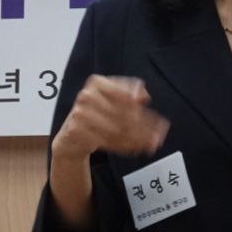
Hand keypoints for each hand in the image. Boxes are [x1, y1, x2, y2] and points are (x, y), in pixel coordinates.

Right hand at [53, 75, 169, 159]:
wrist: (70, 136)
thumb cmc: (94, 114)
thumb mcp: (110, 99)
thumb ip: (127, 94)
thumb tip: (145, 95)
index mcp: (96, 82)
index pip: (123, 93)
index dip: (139, 103)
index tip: (152, 110)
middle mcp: (87, 95)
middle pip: (123, 113)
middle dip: (145, 126)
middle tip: (160, 134)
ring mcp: (80, 114)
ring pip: (118, 129)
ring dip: (138, 139)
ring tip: (152, 144)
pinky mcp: (78, 132)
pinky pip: (108, 141)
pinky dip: (125, 146)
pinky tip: (137, 149)